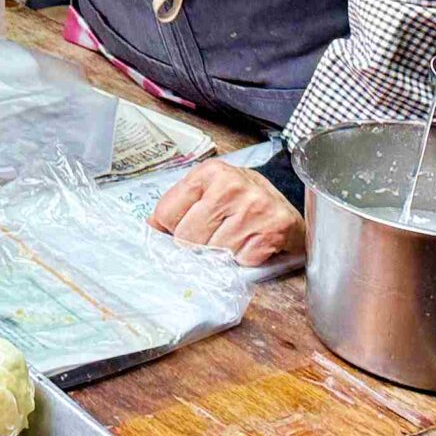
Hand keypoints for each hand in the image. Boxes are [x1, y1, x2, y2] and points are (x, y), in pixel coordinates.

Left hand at [149, 161, 305, 266]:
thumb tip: (149, 229)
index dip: (172, 229)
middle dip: (197, 244)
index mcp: (209, 172)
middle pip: (187, 238)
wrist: (286, 206)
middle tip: (213, 235)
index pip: (166, 214)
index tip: (184, 228)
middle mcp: (231, 186)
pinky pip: (239, 262)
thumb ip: (179, 205)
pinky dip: (242, 260)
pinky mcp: (272, 232)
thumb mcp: (209, 190)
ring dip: (221, 254)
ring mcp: (253, 209)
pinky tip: (250, 244)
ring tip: (234, 237)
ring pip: (212, 253)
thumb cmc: (241, 200)